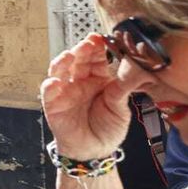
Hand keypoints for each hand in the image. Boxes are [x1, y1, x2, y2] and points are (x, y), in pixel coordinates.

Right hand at [41, 36, 131, 160]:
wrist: (95, 150)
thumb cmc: (108, 127)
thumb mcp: (121, 107)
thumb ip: (124, 87)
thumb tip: (138, 68)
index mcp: (98, 78)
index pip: (96, 58)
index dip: (97, 47)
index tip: (101, 37)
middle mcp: (79, 81)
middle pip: (77, 60)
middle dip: (81, 50)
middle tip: (88, 43)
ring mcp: (65, 91)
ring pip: (59, 70)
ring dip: (62, 62)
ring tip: (68, 56)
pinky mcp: (53, 104)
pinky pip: (49, 92)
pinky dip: (50, 86)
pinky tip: (55, 82)